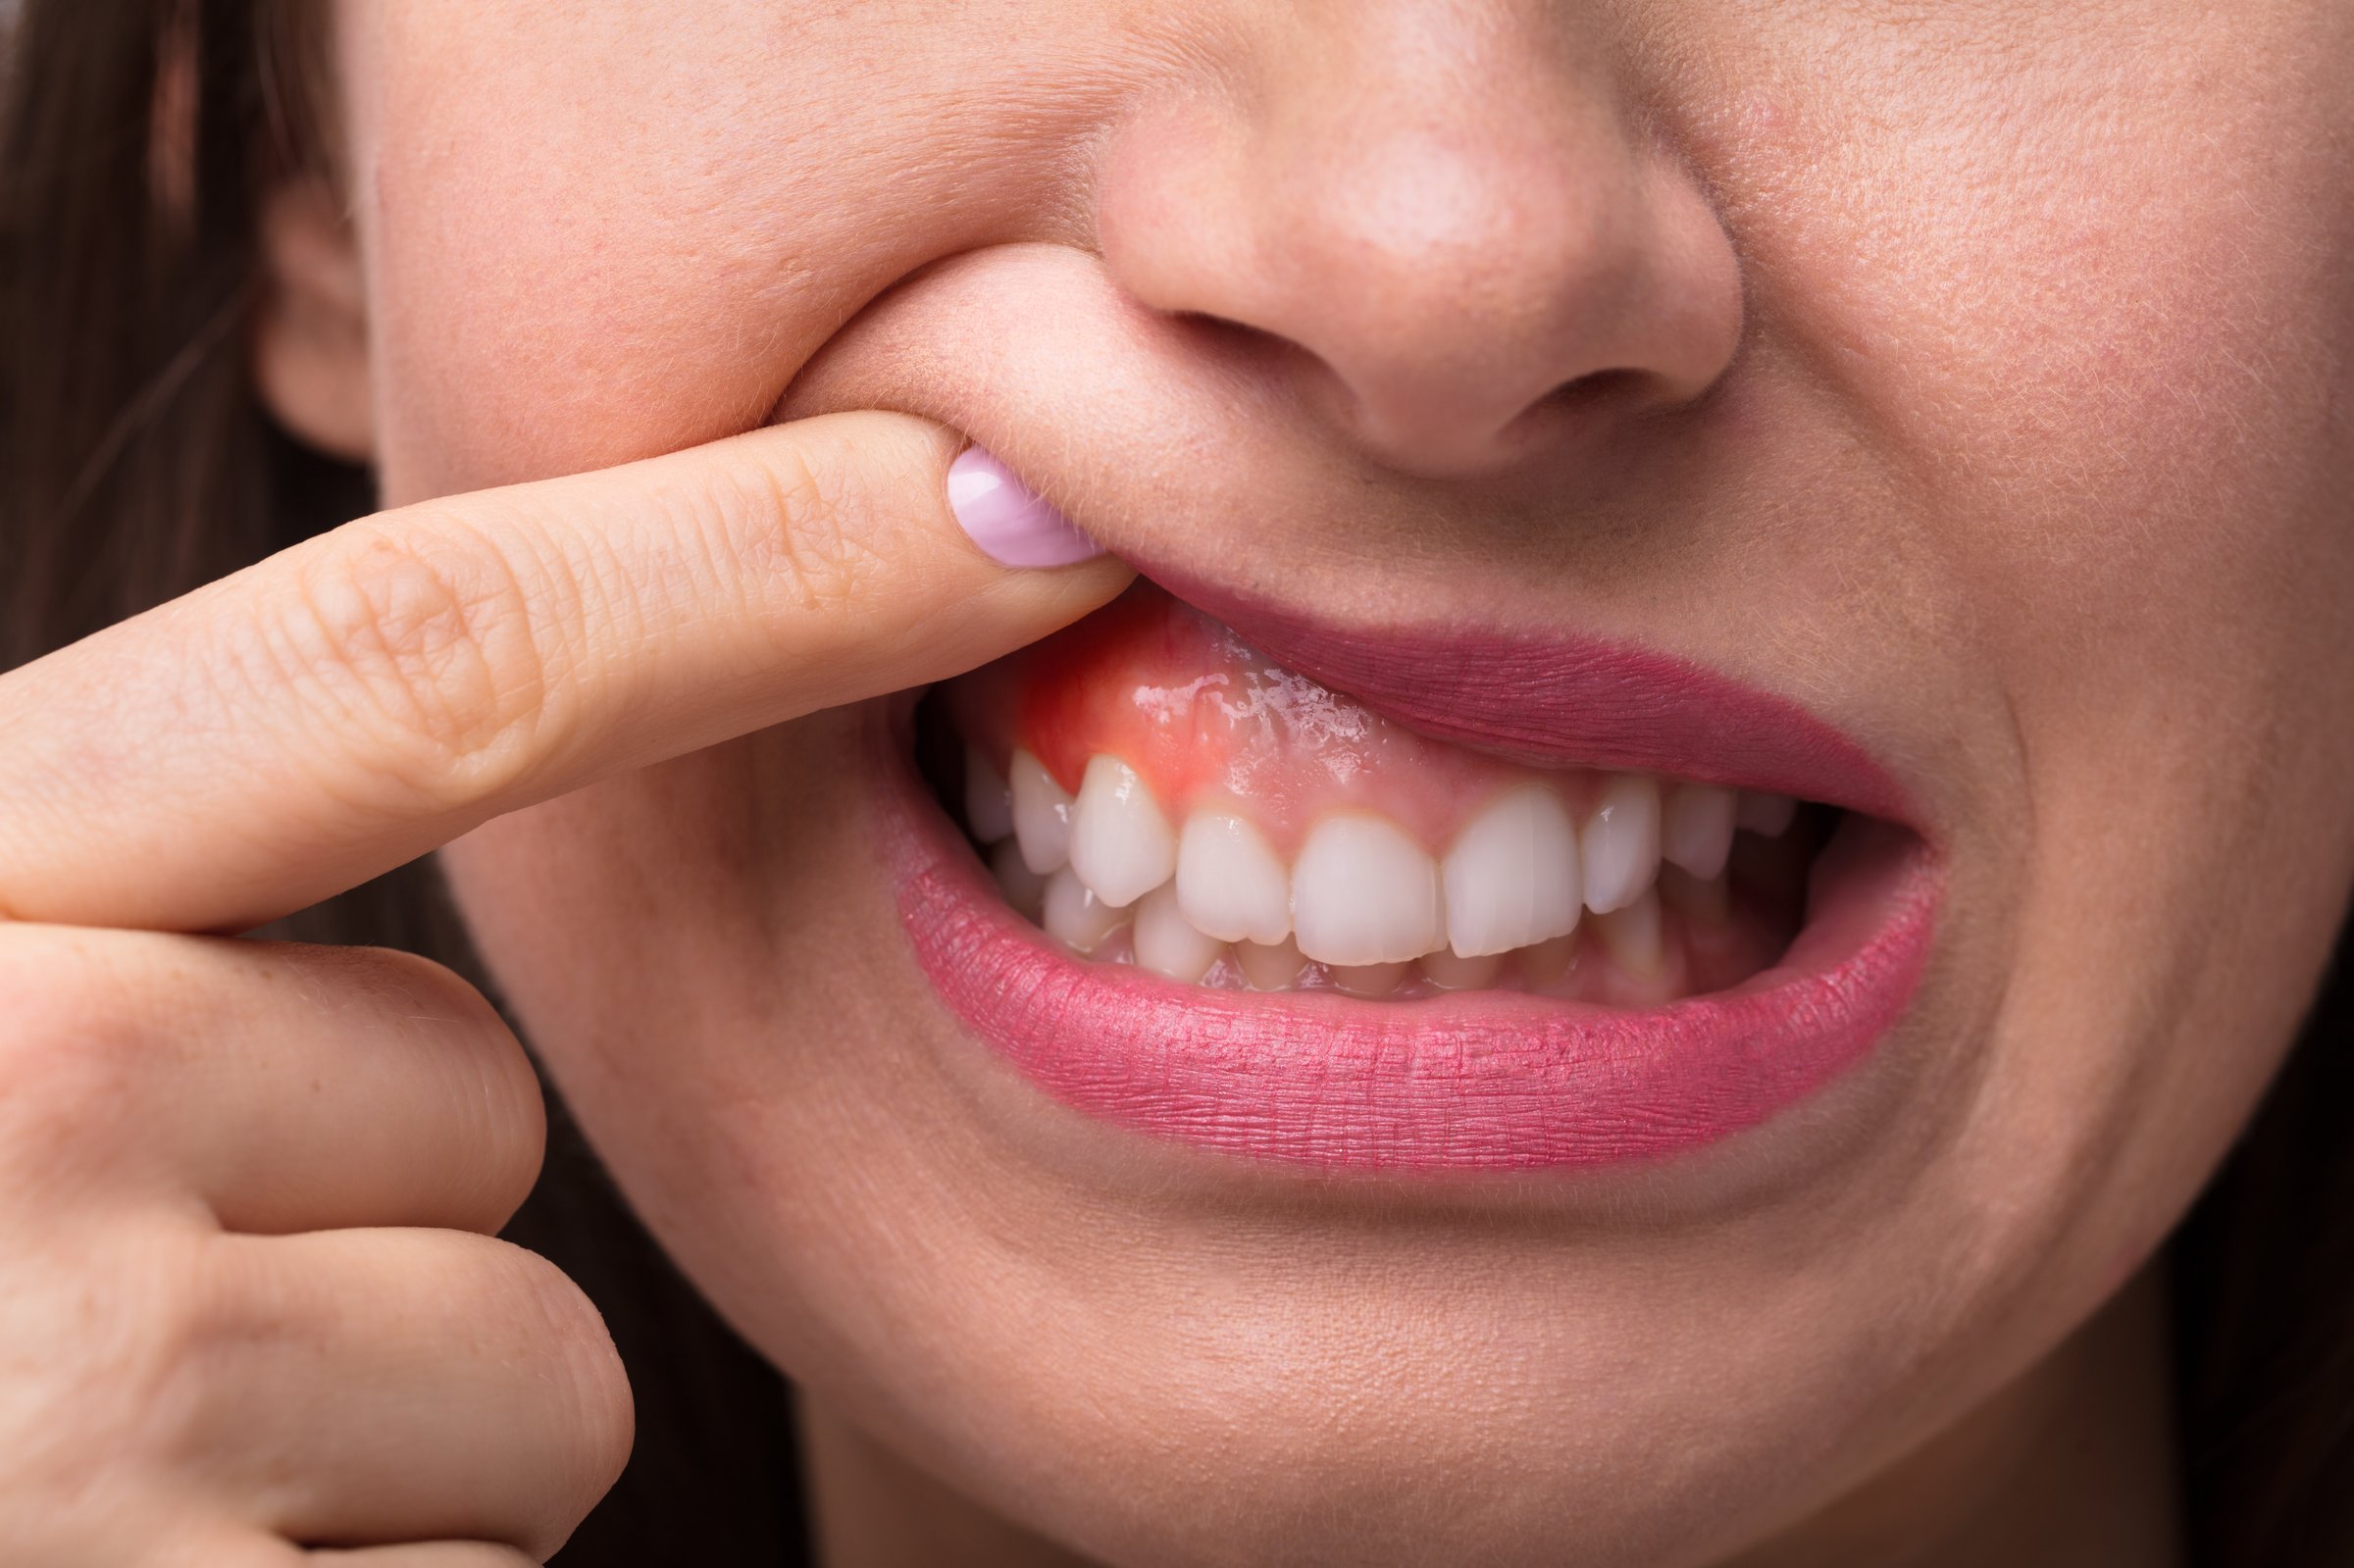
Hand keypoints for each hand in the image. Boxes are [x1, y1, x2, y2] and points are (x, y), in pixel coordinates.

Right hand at [0, 414, 1127, 1563]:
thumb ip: (137, 932)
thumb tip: (462, 963)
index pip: (421, 658)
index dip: (749, 561)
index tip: (1005, 505)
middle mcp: (1, 1117)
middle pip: (475, 1106)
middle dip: (367, 1224)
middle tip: (89, 1334)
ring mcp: (88, 1426)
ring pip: (525, 1385)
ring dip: (371, 1461)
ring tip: (102, 1507)